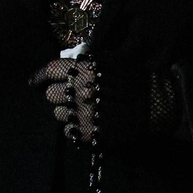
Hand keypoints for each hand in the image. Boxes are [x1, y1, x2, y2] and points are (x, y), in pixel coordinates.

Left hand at [30, 58, 179, 147]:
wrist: (157, 106)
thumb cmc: (136, 79)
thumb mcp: (116, 59)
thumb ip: (90, 59)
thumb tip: (69, 60)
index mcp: (86, 69)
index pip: (50, 70)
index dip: (40, 76)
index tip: (35, 81)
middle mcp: (81, 91)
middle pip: (51, 94)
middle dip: (59, 94)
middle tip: (72, 95)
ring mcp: (83, 114)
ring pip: (57, 114)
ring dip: (66, 111)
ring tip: (83, 109)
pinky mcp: (87, 134)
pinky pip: (68, 131)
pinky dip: (74, 127)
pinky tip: (88, 122)